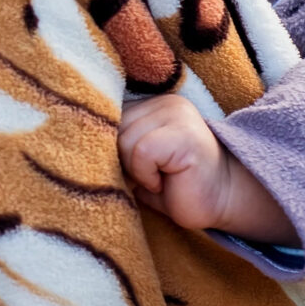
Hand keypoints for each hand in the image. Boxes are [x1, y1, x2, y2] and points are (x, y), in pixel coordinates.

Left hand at [116, 95, 297, 244]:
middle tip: (149, 177)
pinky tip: (166, 182)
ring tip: (161, 179)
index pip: (106, 116)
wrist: (221, 202)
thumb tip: (83, 143)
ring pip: (125, 140)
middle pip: (112, 128)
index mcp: (150, 105)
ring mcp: (177, 114)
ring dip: (137, 171)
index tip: (124, 167)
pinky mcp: (184, 133)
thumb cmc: (176, 187)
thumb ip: (117, 147)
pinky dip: (147, 175)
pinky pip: (142, 151)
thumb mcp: (139, 163)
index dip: (109, 147)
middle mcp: (164, 102)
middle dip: (122, 161)